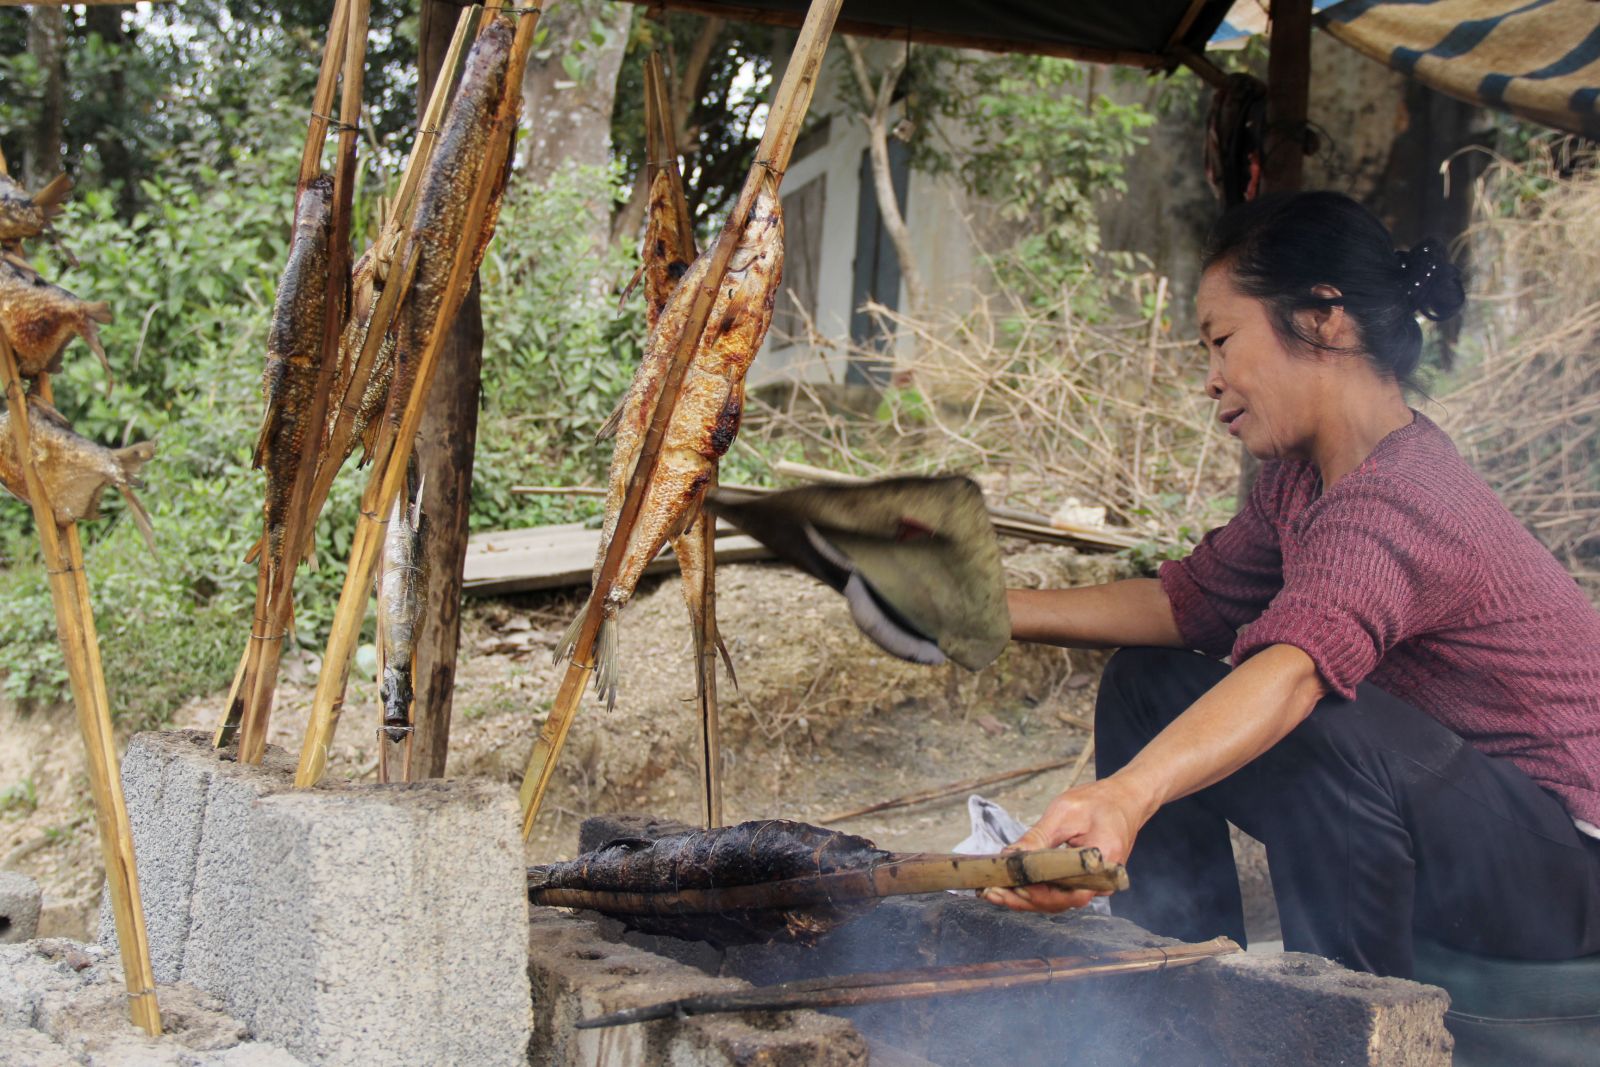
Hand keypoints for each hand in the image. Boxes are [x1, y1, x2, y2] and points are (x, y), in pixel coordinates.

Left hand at [980, 775, 1151, 913]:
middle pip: (1059, 902)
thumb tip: (1009, 856)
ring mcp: (1093, 884)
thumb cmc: (1098, 802)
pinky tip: (1011, 885)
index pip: (1069, 894)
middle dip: (1023, 900)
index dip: (1038, 895)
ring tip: (994, 892)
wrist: (1124, 799)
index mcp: (1103, 865)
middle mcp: (1101, 883)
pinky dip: (1035, 890)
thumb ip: (1038, 837)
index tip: (1011, 888)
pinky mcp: (1084, 880)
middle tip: (990, 894)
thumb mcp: (1065, 812)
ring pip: (1056, 900)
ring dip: (1025, 898)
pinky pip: (1058, 891)